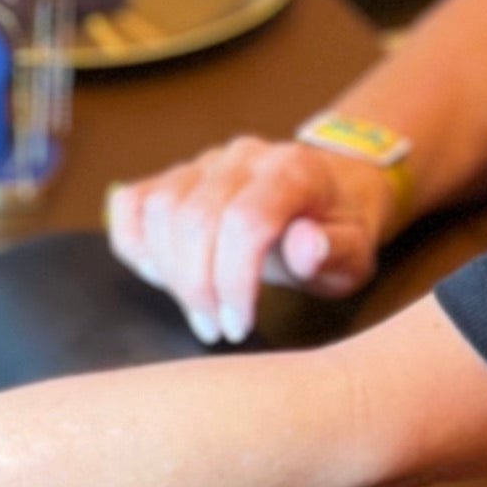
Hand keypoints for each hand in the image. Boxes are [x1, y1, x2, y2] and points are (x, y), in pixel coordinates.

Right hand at [106, 131, 402, 342]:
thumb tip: (306, 245)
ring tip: (198, 310)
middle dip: (198, 285)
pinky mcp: (173, 176)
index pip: (245, 220)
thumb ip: (336, 250)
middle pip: (194, 217)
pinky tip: (161, 275)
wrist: (325, 194)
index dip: (233, 279)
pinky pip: (131, 203)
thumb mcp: (355, 252)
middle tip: (216, 328)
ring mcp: (202, 163)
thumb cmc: (337, 230)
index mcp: (293, 171)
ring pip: (158, 210)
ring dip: (168, 272)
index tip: (240, 325)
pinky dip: (134, 244)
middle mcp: (242, 158)